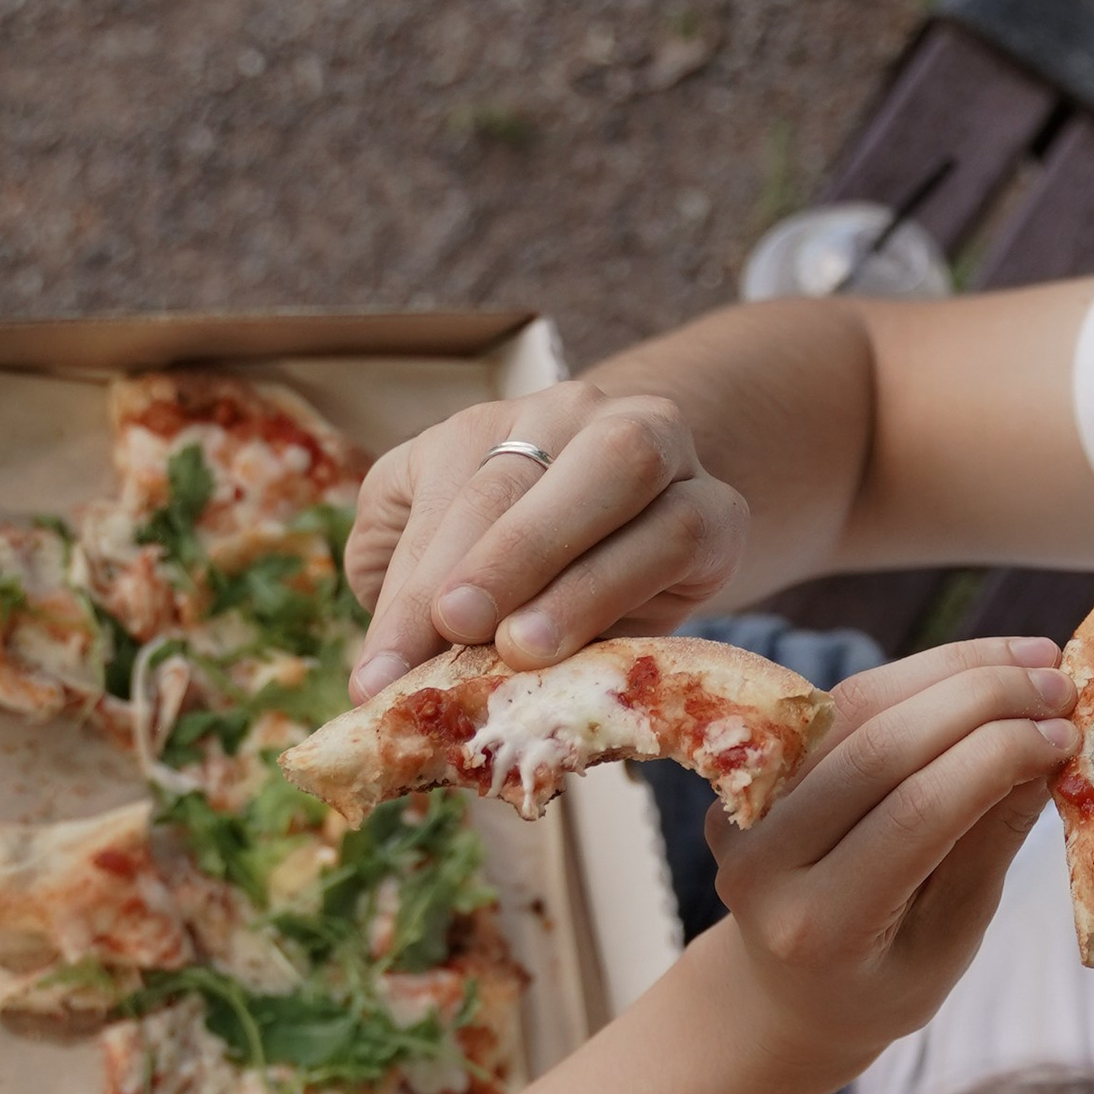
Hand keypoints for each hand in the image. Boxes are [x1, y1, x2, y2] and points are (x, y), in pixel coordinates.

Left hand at [347, 380, 751, 698]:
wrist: (648, 530)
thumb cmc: (534, 557)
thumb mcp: (455, 550)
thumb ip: (408, 578)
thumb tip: (382, 662)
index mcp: (493, 422)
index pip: (446, 498)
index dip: (409, 590)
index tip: (376, 678)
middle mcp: (572, 414)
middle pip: (526, 473)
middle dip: (488, 558)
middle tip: (450, 627)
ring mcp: (656, 446)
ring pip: (617, 479)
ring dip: (567, 574)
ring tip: (518, 649)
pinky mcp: (716, 506)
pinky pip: (678, 533)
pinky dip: (629, 589)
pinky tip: (592, 647)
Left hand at [699, 638, 1075, 1087]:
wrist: (793, 995)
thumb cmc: (889, 978)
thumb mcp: (954, 934)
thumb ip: (992, 839)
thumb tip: (1053, 745)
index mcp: (818, 928)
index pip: (917, 812)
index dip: (999, 755)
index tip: (1069, 730)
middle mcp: (762, 863)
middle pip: (880, 746)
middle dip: (982, 700)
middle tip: (1061, 680)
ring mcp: (740, 813)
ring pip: (856, 707)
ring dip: (953, 670)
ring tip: (1034, 660)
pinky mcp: (743, 777)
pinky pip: (839, 706)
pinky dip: (917, 678)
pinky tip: (980, 668)